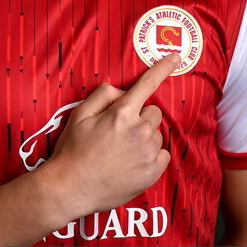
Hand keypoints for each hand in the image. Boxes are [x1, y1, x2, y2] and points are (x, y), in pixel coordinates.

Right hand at [42, 53, 180, 219]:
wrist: (70, 189)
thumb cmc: (72, 151)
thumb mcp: (79, 115)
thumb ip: (103, 96)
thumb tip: (121, 91)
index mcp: (122, 114)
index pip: (147, 85)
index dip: (162, 68)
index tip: (176, 57)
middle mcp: (140, 131)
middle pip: (153, 113)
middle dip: (140, 118)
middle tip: (118, 133)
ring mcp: (148, 154)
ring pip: (156, 135)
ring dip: (144, 138)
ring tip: (121, 152)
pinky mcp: (152, 173)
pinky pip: (162, 155)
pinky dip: (151, 157)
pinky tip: (131, 164)